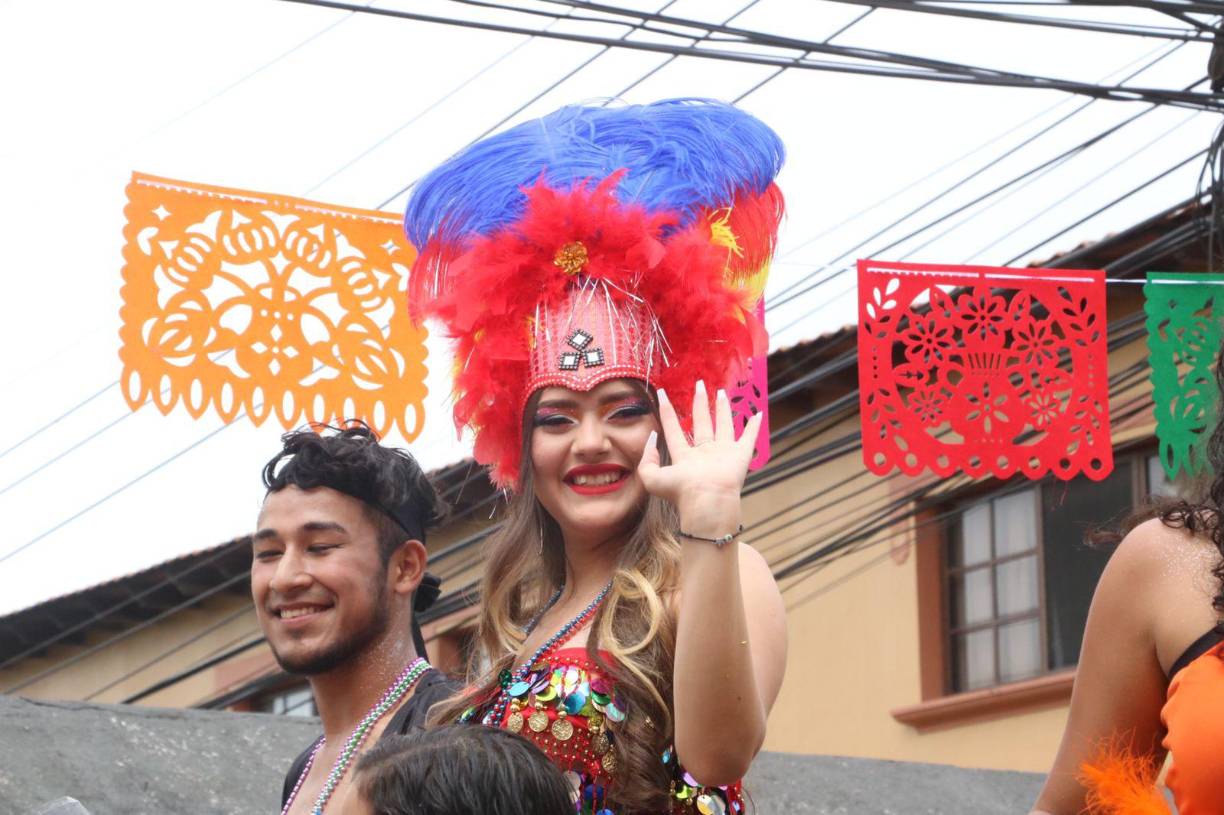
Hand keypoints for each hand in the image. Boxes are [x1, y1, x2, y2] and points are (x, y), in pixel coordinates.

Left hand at [637, 380, 762, 534]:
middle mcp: (704, 453)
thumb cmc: (681, 492)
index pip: (674, 429)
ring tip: (721, 392)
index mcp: (684, 457)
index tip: (662, 393)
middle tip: (700, 385)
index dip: (667, 412)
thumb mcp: (652, 478)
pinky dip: (754, 427)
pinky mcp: (740, 454)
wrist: (708, 501)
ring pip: (723, 425)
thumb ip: (647, 459)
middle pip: (701, 422)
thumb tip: (652, 437)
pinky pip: (749, 437)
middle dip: (700, 403)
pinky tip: (758, 415)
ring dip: (723, 409)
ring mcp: (723, 453)